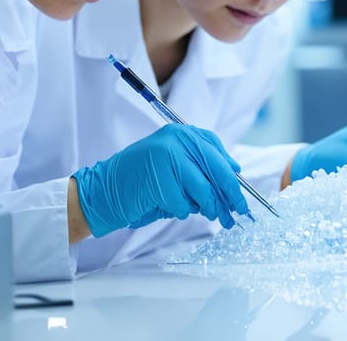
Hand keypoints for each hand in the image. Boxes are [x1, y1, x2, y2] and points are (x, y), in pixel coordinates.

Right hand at [72, 124, 249, 236]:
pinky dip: (181, 211)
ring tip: (207, 213)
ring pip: (203, 190)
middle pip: (217, 170)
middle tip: (239, 213)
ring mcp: (166, 156)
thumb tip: (235, 175)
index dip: (232, 176)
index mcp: (181, 133)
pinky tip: (170, 207)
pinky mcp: (158, 178)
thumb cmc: (142, 182)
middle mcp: (176, 139)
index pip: (216, 152)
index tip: (241, 195)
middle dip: (230, 196)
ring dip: (207, 207)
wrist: (104, 191)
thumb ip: (200, 166)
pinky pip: (184, 204)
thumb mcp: (174, 166)